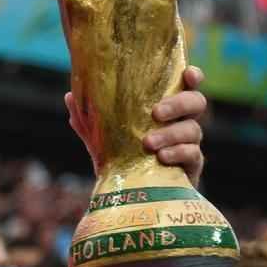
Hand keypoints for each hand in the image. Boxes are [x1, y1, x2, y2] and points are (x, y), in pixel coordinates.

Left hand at [65, 65, 206, 184]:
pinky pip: (194, 155)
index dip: (192, 76)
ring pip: (193, 129)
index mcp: (165, 107)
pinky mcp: (191, 166)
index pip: (186, 85)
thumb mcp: (100, 135)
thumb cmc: (119, 155)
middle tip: (156, 113)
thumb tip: (69, 96)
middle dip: (179, 104)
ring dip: (171, 133)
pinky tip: (161, 158)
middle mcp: (182, 121)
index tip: (188, 74)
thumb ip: (87, 116)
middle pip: (196, 103)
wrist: (129, 192)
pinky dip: (178, 153)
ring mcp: (189, 143)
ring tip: (148, 142)